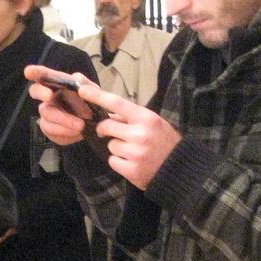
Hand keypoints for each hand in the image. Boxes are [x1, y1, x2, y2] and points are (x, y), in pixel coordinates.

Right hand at [25, 67, 92, 145]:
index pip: (44, 75)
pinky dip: (64, 131)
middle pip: (36, 91)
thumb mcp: (94, 92)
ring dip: (63, 119)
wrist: (98, 126)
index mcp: (58, 84)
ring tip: (80, 125)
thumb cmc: (92, 103)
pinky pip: (51, 130)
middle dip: (41, 92)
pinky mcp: (49, 129)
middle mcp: (49, 97)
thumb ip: (87, 86)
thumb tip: (78, 85)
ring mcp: (47, 114)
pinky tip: (76, 132)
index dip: (35, 72)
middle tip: (49, 95)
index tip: (28, 71)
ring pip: (47, 114)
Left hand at [26, 67, 180, 186]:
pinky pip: (112, 161)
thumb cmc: (164, 142)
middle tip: (112, 133)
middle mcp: (140, 134)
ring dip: (116, 148)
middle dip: (105, 129)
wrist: (179, 169)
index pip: (117, 103)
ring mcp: (135, 153)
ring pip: (110, 145)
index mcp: (146, 117)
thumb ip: (131, 117)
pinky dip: (119, 162)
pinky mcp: (131, 169)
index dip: (97, 96)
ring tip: (132, 151)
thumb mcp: (152, 122)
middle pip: (107, 126)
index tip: (81, 90)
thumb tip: (107, 113)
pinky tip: (132, 162)